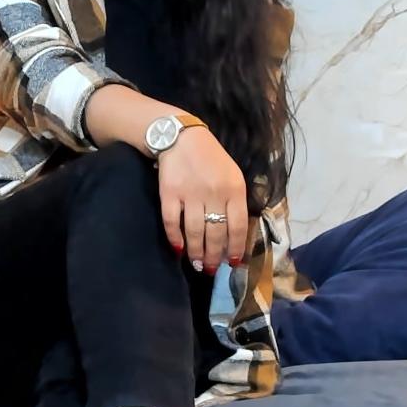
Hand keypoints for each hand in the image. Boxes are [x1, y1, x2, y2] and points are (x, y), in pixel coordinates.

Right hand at [157, 127, 248, 272]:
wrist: (181, 138)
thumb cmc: (211, 159)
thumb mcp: (233, 176)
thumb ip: (235, 202)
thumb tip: (234, 236)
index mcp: (234, 189)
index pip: (237, 226)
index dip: (235, 248)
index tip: (232, 263)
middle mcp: (214, 193)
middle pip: (216, 233)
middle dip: (214, 256)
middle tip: (210, 269)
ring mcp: (190, 194)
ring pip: (195, 231)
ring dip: (196, 252)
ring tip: (196, 264)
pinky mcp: (169, 194)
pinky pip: (172, 222)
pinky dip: (175, 238)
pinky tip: (178, 248)